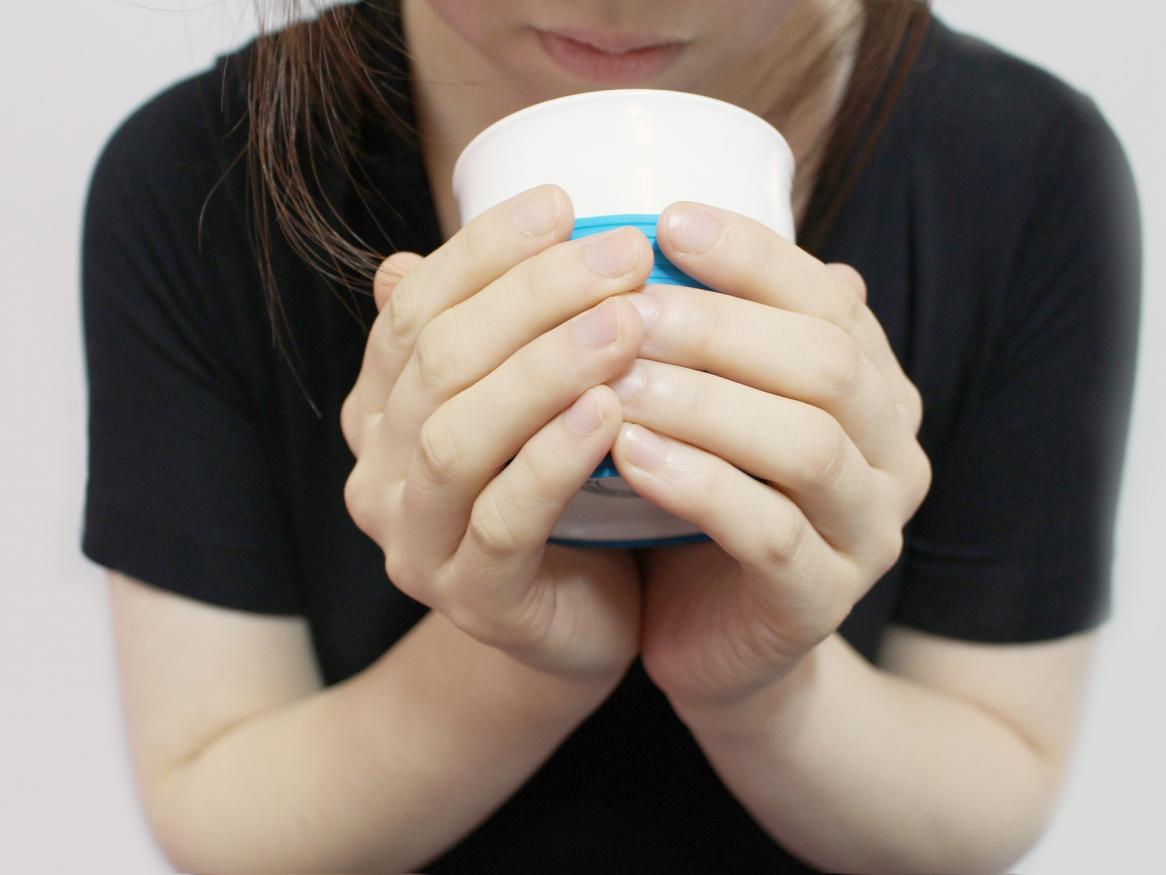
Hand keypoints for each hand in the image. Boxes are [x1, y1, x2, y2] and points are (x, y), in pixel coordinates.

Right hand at [341, 184, 656, 682]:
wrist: (582, 621)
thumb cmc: (567, 493)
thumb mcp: (534, 399)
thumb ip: (512, 326)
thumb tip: (522, 213)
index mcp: (384, 409)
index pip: (414, 309)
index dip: (483, 251)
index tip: (565, 202)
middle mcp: (381, 472)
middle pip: (439, 362)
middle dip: (532, 297)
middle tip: (622, 253)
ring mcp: (415, 542)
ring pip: (460, 438)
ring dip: (543, 370)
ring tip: (624, 321)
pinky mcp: (471, 602)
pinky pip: (504, 522)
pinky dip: (553, 460)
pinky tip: (610, 411)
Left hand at [604, 202, 931, 711]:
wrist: (717, 641)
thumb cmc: (704, 506)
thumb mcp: (714, 409)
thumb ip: (718, 337)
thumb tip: (672, 221)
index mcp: (875, 391)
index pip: (828, 301)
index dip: (752, 256)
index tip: (665, 222)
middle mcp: (893, 454)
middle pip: (824, 365)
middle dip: (720, 327)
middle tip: (625, 308)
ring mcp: (870, 533)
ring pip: (804, 446)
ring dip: (702, 402)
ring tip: (617, 378)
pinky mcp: (823, 602)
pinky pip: (769, 534)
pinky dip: (697, 486)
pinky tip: (626, 454)